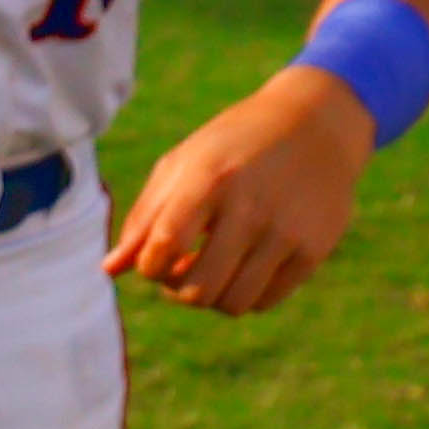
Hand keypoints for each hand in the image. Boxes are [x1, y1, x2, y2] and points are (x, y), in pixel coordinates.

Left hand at [103, 67, 372, 315]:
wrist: (318, 124)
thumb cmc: (234, 146)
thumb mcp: (184, 163)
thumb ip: (145, 218)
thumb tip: (110, 270)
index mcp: (210, 179)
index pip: (162, 251)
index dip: (150, 267)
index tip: (158, 253)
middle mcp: (251, 207)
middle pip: (196, 291)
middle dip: (177, 289)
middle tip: (183, 267)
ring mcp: (286, 231)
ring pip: (232, 304)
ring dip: (211, 298)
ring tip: (211, 269)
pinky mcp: (313, 249)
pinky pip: (264, 301)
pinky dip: (243, 295)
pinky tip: (242, 267)